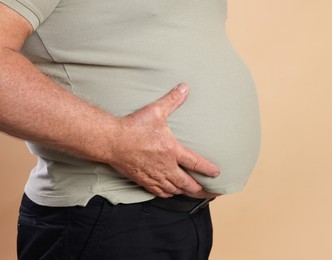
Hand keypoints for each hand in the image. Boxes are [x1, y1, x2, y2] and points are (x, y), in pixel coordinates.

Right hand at [108, 83, 219, 197]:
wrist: (112, 141)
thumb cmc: (134, 126)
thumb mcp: (156, 111)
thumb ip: (172, 100)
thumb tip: (184, 87)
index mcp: (172, 150)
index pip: (196, 163)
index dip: (208, 169)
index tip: (217, 173)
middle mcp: (166, 166)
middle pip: (187, 183)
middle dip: (200, 189)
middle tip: (209, 192)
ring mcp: (154, 175)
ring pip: (174, 190)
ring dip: (185, 192)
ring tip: (193, 193)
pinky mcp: (143, 180)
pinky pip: (159, 192)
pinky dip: (168, 194)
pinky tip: (171, 193)